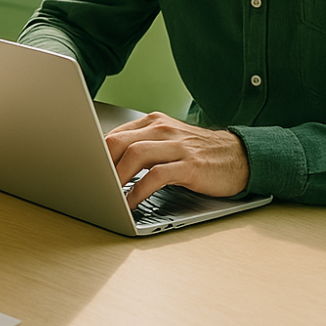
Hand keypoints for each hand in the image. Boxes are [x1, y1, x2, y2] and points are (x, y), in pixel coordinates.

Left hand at [104, 111, 249, 207]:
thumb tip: (108, 163)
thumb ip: (142, 146)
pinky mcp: (190, 166)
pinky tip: (131, 203)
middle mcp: (163, 130)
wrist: (240, 156)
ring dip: (116, 177)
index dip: (96, 153)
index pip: (115, 133)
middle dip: (100, 163)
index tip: (85, 170)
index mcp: (154, 122)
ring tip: (106, 194)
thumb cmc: (199, 153)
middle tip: (90, 183)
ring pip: (135, 155)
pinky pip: (157, 176)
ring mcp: (177, 147)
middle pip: (119, 141)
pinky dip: (139, 191)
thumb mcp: (168, 142)